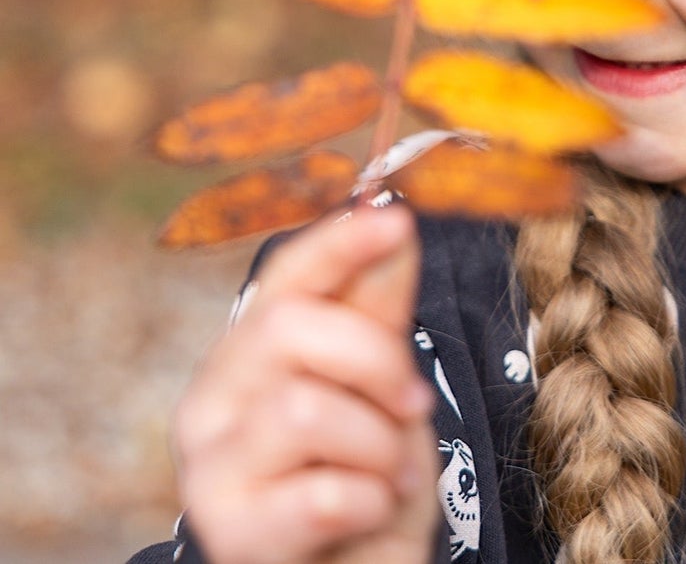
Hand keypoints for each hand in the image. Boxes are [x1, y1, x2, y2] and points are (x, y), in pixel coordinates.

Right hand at [173, 203, 439, 563]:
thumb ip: (378, 306)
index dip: (339, 241)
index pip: (285, 274)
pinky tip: (368, 509)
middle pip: (290, 329)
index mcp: (249, 348)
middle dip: (376, 363)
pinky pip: (321, 493)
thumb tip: (392, 218)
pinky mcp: (230, 532)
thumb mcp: (379, 380)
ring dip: (378, 443)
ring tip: (388, 470)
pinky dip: (369, 498)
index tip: (395, 217)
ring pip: (306, 411)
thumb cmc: (360, 469)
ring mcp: (210, 468)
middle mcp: (211, 400)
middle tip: (411, 406)